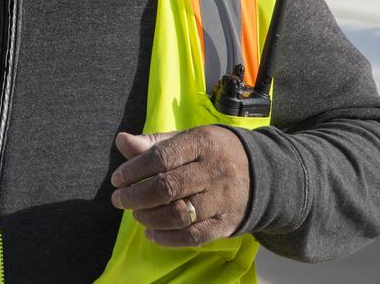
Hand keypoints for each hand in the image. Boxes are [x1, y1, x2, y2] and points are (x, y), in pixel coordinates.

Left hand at [110, 127, 250, 247]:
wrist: (261, 173)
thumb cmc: (212, 153)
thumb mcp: (187, 140)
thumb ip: (153, 143)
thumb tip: (122, 142)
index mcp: (203, 142)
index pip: (162, 157)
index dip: (135, 170)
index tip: (118, 179)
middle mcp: (214, 170)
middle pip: (168, 187)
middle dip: (136, 196)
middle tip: (119, 199)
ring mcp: (222, 199)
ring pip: (179, 214)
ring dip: (149, 217)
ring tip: (137, 214)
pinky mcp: (226, 223)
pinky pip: (193, 236)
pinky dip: (167, 239)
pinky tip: (151, 233)